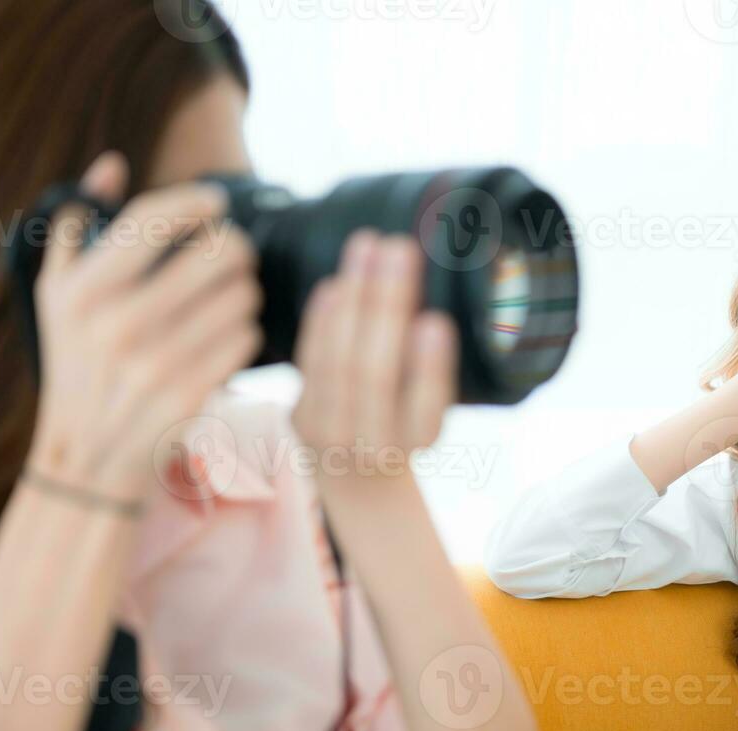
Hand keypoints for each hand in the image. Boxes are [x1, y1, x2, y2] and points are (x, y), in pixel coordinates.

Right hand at [27, 151, 264, 499]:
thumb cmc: (74, 364)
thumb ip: (77, 224)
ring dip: (245, 291)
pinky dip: (245, 332)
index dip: (194, 202)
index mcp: (83, 291)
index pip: (153, 220)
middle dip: (234, 246)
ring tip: (233, 296)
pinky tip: (230, 335)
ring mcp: (155, 363)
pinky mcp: (189, 396)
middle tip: (234, 252)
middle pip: (214, 253)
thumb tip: (111, 166)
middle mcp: (117, 325)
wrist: (84, 458)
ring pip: (240, 296)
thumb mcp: (55, 295)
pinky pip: (245, 339)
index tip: (215, 201)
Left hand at [290, 230, 457, 481]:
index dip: (428, 368)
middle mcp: (373, 446)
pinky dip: (321, 317)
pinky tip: (336, 281)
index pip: (425, 408)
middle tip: (400, 248)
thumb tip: (436, 297)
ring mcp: (330, 435)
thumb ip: (431, 369)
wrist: (359, 478)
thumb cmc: (406, 428)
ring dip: (353, 295)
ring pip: (337, 360)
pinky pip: (310, 360)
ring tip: (368, 246)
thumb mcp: (430, 410)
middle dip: (386, 305)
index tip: (435, 322)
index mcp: (419, 442)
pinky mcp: (301, 417)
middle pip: (373, 372)